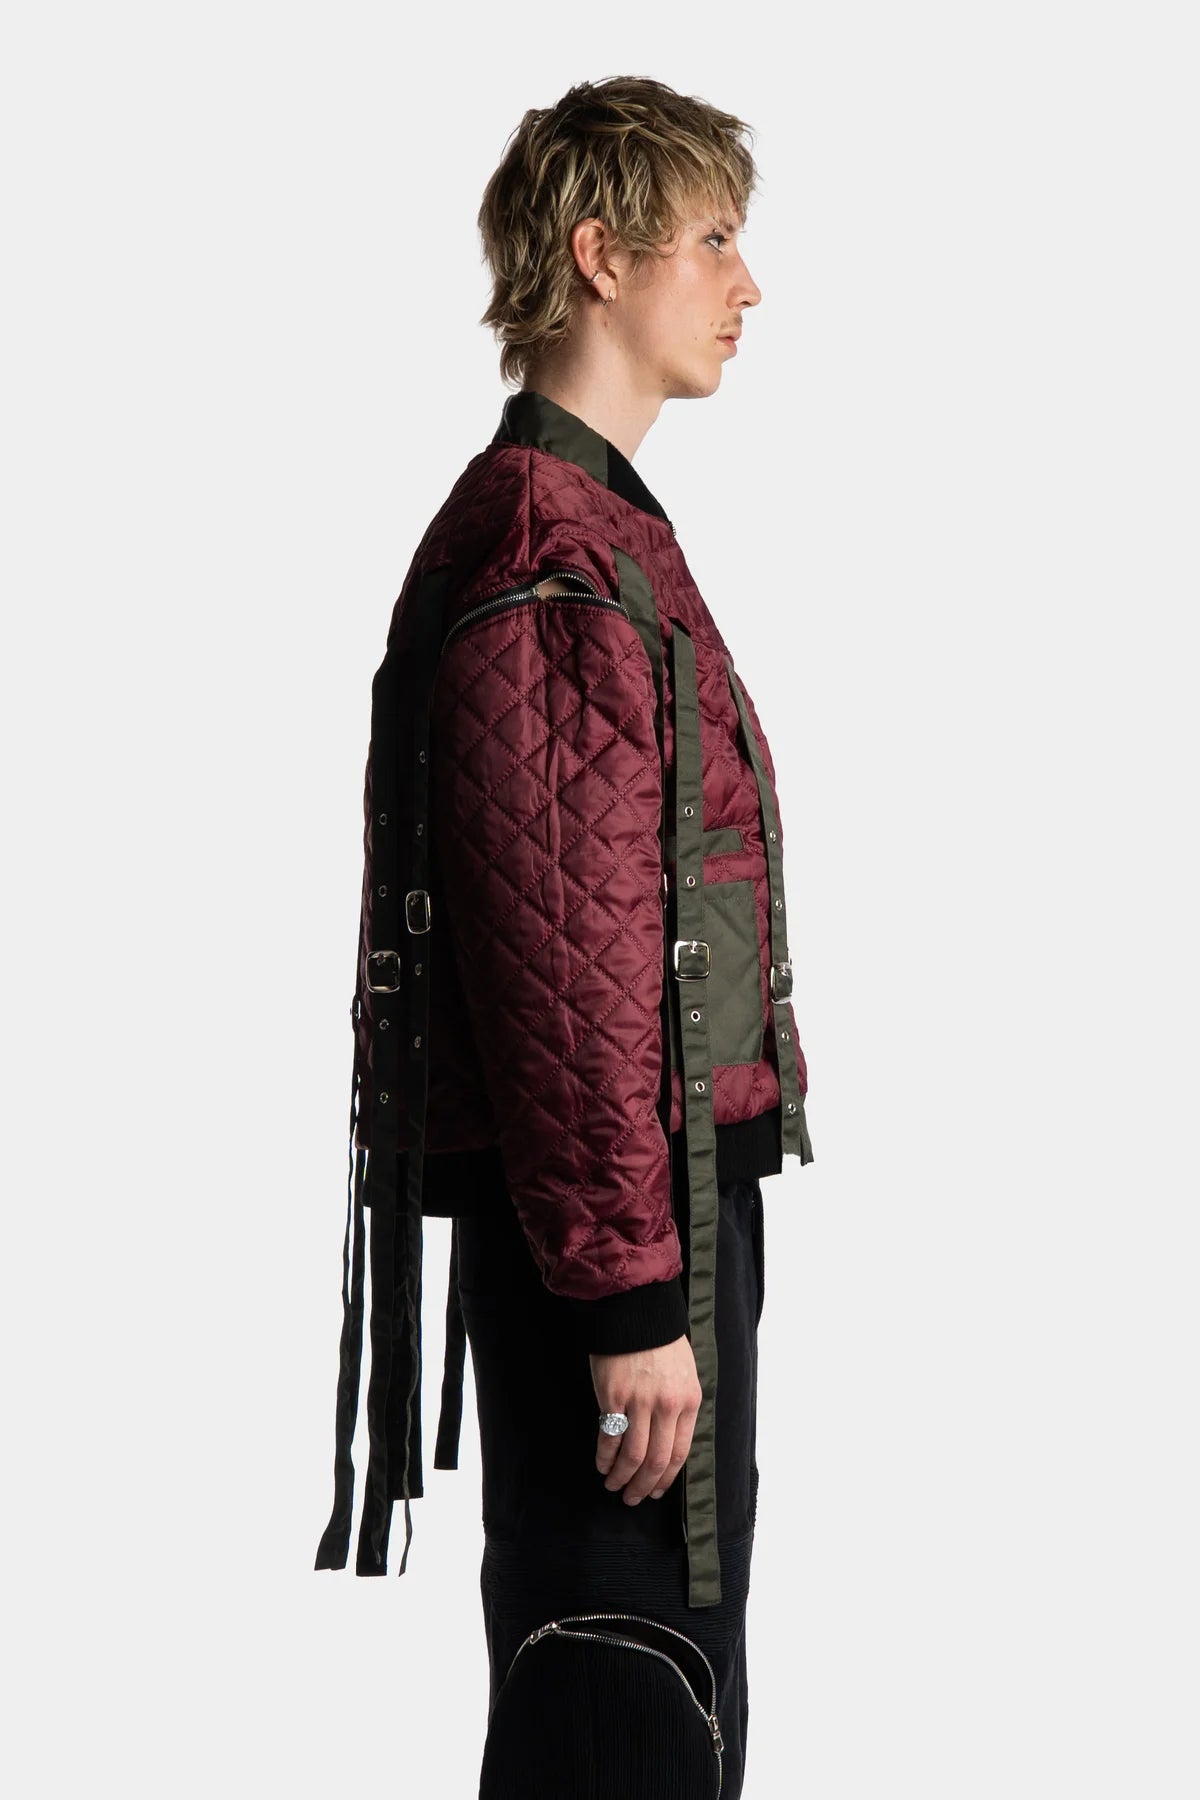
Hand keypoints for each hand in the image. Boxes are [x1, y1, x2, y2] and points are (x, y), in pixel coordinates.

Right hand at [590, 1335, 701, 1504]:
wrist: (637, 1311)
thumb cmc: (661, 1341)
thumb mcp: (684, 1374)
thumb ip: (679, 1407)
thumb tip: (667, 1442)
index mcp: (689, 1402)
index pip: (679, 1454)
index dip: (666, 1479)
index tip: (655, 1492)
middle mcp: (667, 1406)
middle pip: (656, 1461)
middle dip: (643, 1486)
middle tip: (632, 1498)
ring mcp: (640, 1402)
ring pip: (632, 1456)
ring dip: (621, 1476)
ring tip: (613, 1485)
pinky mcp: (613, 1396)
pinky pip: (610, 1437)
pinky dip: (604, 1456)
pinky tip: (601, 1464)